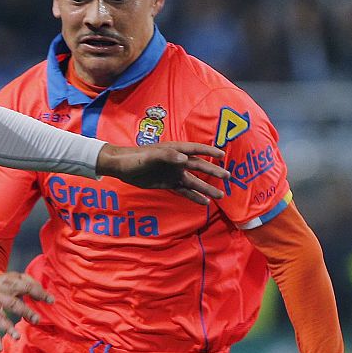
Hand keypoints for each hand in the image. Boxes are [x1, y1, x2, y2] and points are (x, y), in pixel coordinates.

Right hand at [0, 272, 51, 348]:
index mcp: (7, 281)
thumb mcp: (17, 277)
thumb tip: (45, 297)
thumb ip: (31, 283)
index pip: (25, 286)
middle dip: (24, 311)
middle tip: (37, 320)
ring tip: (17, 337)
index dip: (38, 293)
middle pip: (11, 303)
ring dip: (7, 327)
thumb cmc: (5, 283)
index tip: (51, 301)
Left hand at [96, 141, 224, 203]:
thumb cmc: (136, 158)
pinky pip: (184, 191)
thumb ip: (168, 156)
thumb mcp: (151, 156)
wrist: (122, 167)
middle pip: (199, 167)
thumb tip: (185, 159)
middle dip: (213, 171)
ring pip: (194, 181)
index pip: (196, 150)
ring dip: (207, 188)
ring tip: (221, 196)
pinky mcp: (168, 184)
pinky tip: (205, 202)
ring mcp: (174, 173)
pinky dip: (194, 196)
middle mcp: (177, 162)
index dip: (209, 151)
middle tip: (228, 177)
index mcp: (175, 150)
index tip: (222, 155)